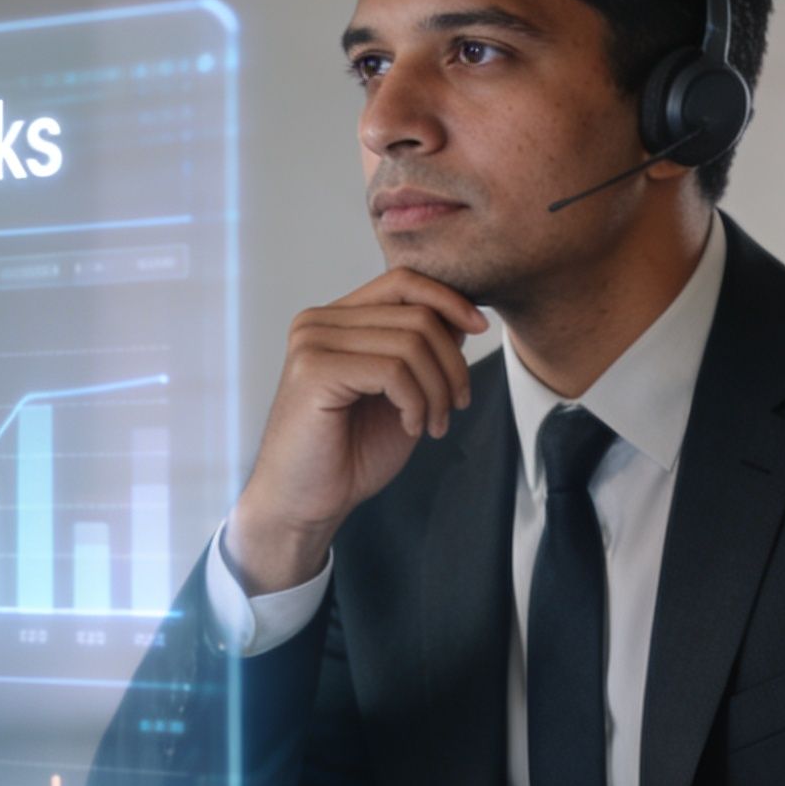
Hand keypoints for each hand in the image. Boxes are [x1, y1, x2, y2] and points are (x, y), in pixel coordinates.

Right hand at [227, 269, 487, 592]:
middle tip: (455, 407)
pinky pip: (393, 371)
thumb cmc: (348, 455)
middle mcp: (318, 322)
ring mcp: (312, 343)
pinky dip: (416, 403)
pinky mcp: (313, 371)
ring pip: (411, 343)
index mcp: (335, 319)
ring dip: (438, 390)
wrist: (303, 505)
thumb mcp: (400, 394)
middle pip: (416, 315)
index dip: (449, 300)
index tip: (480, 328)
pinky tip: (411, 428)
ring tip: (433, 424)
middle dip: (452, 364)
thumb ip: (422, 352)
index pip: (403, 281)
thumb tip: (460, 317)